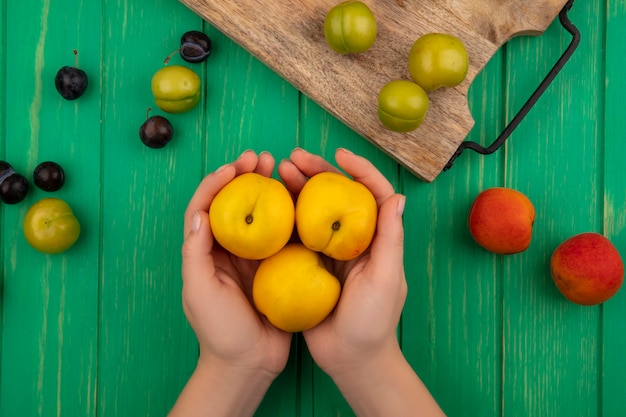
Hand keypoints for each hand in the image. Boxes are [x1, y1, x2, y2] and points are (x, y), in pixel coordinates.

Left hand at [170, 150, 291, 416]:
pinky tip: (300, 200)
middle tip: (261, 158)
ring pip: (260, 214)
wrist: (249, 363)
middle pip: (234, 203)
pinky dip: (289, 215)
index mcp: (205, 253)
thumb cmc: (219, 331)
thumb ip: (196, 253)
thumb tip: (200, 213)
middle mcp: (228, 250)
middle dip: (244, 177)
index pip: (205, 208)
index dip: (217, 183)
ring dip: (268, 189)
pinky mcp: (276, 267)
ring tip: (280, 167)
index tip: (235, 167)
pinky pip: (283, 235)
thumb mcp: (199, 292)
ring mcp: (253, 258)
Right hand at [279, 148, 443, 416]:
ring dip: (296, 189)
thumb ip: (390, 238)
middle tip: (293, 158)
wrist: (351, 359)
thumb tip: (396, 196)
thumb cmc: (374, 322)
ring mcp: (329, 253)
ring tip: (276, 172)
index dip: (358, 169)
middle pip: (335, 197)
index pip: (370, 193)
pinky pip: (295, 236)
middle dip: (317, 173)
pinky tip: (268, 206)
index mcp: (376, 239)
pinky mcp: (308, 267)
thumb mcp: (386, 278)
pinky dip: (283, 218)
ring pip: (312, 211)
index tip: (338, 154)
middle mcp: (353, 240)